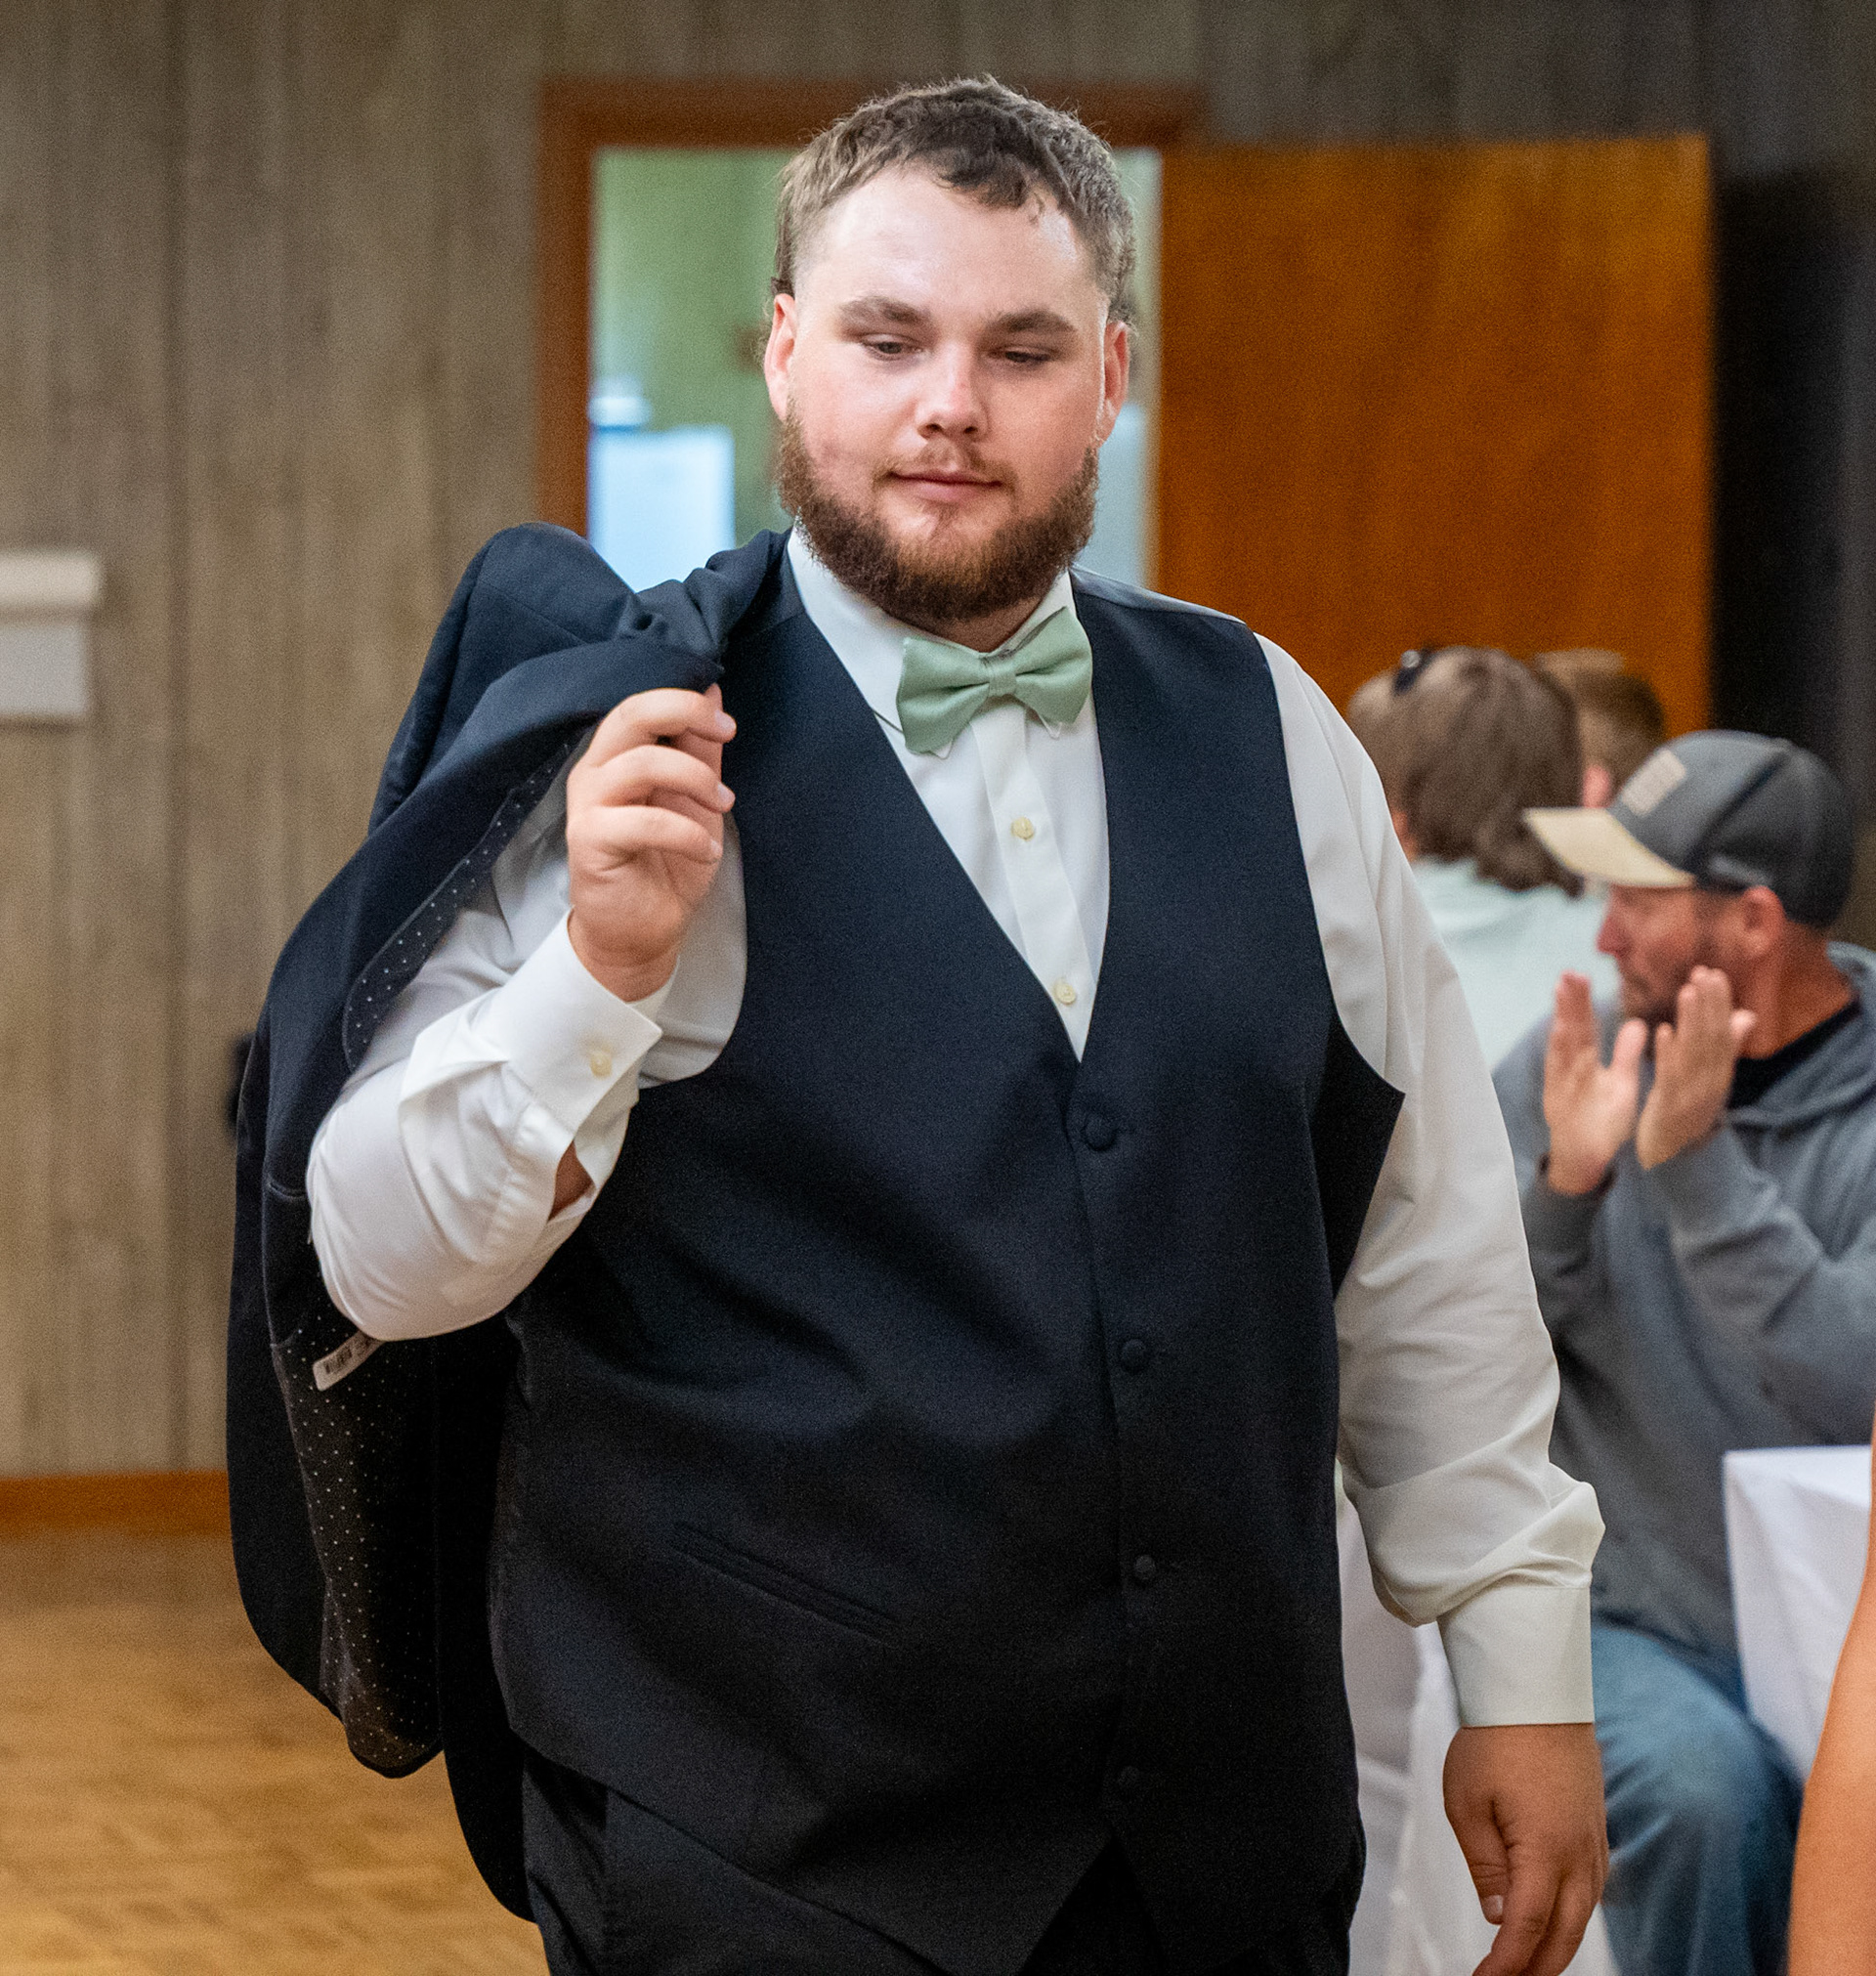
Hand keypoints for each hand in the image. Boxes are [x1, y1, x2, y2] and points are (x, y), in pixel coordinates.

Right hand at [565, 685, 735, 1003]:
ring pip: (641, 764)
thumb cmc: (666, 864)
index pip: (640, 706)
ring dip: (695, 780)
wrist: (642, 931)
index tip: (726, 724)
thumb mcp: (696, 800)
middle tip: (725, 733)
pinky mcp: (590, 842)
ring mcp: (588, 806)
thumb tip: (713, 693)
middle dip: (685, 714)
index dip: (685, 702)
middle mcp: (596, 773)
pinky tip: (705, 851)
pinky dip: (686, 832)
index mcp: (617, 756)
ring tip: (721, 806)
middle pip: (631, 715)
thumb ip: (700, 750)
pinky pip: (643, 821)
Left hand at [1445, 1722, 1608, 1975]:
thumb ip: (1486, 1867)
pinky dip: (1571, 1916)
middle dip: (1535, 1968)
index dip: (1506, 1965)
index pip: (1526, 1929)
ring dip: (1556, 1946)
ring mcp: (1594, 1843)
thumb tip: (1499, 1919)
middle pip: (1563, 1935)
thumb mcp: (1468, 1803)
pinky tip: (1551, 1922)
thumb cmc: (1495, 1739)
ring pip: (1582, 1916)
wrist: (1536, 1691)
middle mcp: (1580, 1855)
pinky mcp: (1596, 1830)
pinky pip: (1590, 1889)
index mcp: (1545, 1851)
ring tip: (1524, 1965)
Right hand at [1542, 973, 1646, 1194]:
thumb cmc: (1602, 1121)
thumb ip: (1627, 1055)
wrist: (1587, 1158)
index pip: (1585, 1026)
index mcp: (1587, 1062)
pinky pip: (1562, 1073)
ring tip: (1561, 990)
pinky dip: (1560, 1050)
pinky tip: (1560, 1029)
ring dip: (1562, 1018)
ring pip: (1564, 1045)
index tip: (1580, 975)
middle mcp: (1572, 1067)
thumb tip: (1638, 1024)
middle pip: (1571, 1028)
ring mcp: (1564, 1081)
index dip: (1582, 1002)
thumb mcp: (1621, 1084)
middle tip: (1568, 972)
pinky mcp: (1559, 1098)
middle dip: (1570, 1001)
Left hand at [1635, 965, 1754, 1168]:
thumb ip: (1724, 1047)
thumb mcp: (1708, 1078)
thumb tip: (1746, 1015)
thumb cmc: (1686, 1110)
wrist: (1671, 1157)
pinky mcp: (1669, 1107)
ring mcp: (1692, 1095)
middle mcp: (1710, 1081)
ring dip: (1690, 1021)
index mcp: (1718, 1072)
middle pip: (1711, 1038)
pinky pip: (1670, 1077)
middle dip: (1708, 1005)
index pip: (1723, 1032)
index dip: (1720, 1003)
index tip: (1714, 973)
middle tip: (1703, 972)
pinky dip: (1668, 1053)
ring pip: (1693, 1053)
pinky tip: (1663, 1030)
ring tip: (1687, 990)